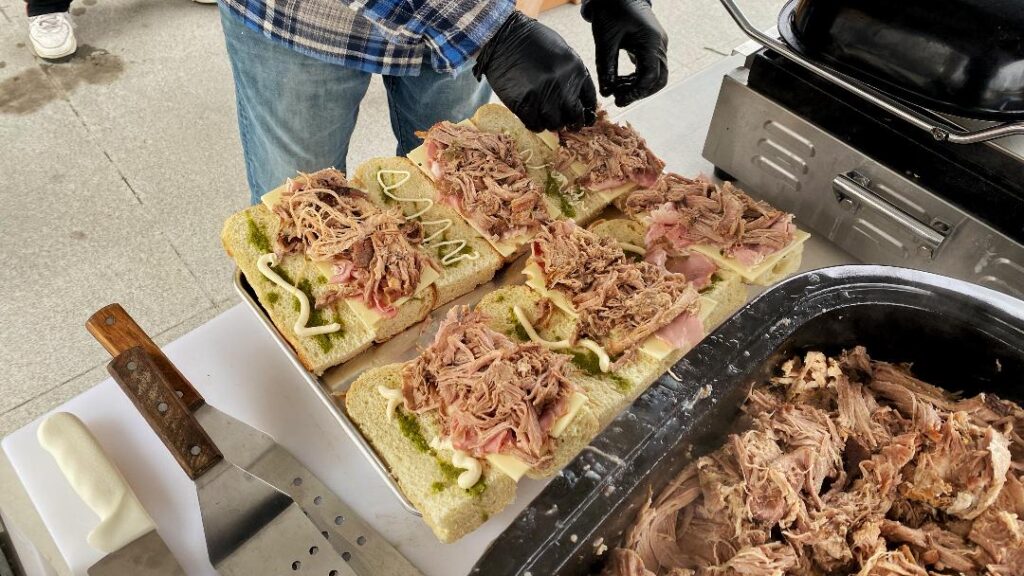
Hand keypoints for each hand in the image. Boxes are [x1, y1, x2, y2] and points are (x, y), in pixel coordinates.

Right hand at [474, 11, 597, 131]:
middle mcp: (562, 85)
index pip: (589, 99)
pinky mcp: (524, 104)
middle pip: (574, 115)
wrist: (502, 38)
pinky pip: (535, 125)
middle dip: (572, 122)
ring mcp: (543, 96)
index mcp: (575, 69)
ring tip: (546, 118)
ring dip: (551, 123)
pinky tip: (534, 120)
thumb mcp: (561, 51)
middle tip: (566, 123)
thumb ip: (570, 73)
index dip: (586, 110)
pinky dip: (536, 125)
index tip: (583, 115)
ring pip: (554, 123)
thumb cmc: (531, 41)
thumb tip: (577, 97)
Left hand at [584, 0, 667, 106]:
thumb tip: (606, 93)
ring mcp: (658, 46)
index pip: (650, 76)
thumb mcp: (605, 41)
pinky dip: (637, 78)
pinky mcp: (652, 46)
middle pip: (659, 80)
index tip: (619, 100)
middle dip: (640, 93)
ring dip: (637, 86)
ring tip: (616, 89)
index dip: (636, 92)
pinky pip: (650, 68)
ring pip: (656, 76)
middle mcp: (659, 45)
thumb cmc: (611, 11)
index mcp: (651, 42)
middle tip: (619, 99)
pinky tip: (620, 81)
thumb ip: (606, 67)